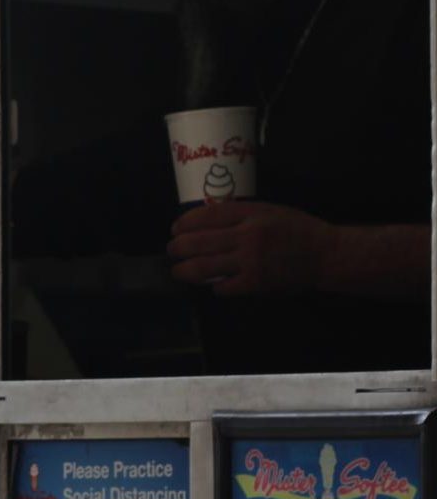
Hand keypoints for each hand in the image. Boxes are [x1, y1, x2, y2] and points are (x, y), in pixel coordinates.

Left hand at [167, 201, 336, 295]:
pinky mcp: (255, 284)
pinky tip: (213, 284)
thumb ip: (238, 214)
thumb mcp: (268, 211)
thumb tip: (203, 222)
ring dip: (184, 270)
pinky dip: (213, 286)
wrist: (326, 254)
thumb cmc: (296, 230)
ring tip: (178, 271)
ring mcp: (250, 262)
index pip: (206, 216)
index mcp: (251, 215)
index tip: (175, 229)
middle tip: (172, 250)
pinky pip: (221, 287)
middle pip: (197, 242)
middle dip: (177, 248)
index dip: (185, 223)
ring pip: (202, 268)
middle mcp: (247, 237)